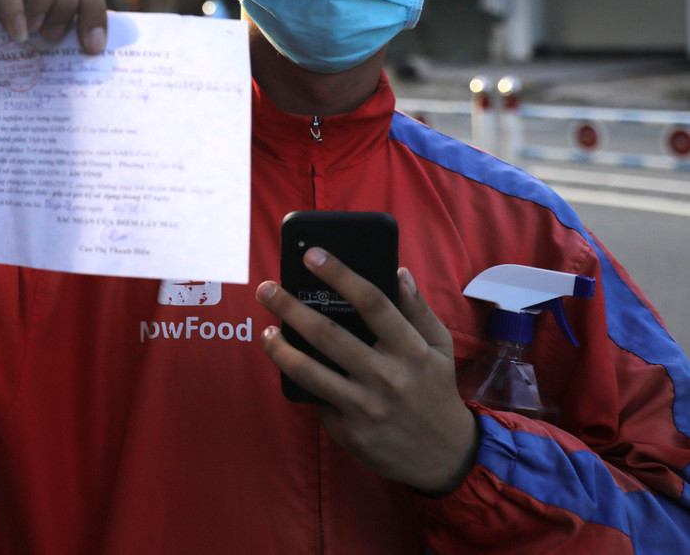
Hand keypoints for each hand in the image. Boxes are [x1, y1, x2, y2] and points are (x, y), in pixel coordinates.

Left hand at [256, 249, 478, 495]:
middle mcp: (387, 376)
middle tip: (266, 288)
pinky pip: (316, 398)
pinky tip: (289, 366)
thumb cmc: (435, 390)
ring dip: (280, 348)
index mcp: (411, 350)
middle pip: (328, 333)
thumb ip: (418, 309)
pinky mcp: (349, 430)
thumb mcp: (440, 347)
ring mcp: (365, 405)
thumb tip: (398, 271)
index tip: (312, 255)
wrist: (443, 456)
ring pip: (309, 370)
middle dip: (290, 307)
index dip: (340, 275)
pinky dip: (301, 381)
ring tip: (267, 331)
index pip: (372, 302)